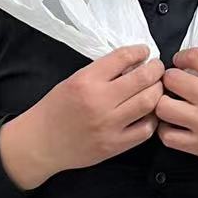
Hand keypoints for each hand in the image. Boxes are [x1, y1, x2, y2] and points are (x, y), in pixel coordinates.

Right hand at [0, 46, 163, 188]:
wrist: (40, 143)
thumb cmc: (55, 109)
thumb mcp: (73, 80)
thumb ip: (101, 72)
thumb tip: (133, 64)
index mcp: (86, 81)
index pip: (122, 58)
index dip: (139, 51)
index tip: (145, 51)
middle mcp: (99, 101)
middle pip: (142, 79)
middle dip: (156, 69)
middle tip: (157, 67)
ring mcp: (108, 125)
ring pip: (149, 103)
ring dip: (158, 91)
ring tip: (156, 87)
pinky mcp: (114, 145)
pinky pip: (145, 129)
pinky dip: (152, 118)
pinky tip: (149, 112)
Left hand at [156, 49, 197, 184]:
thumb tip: (196, 69)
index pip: (192, 56)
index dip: (181, 57)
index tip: (180, 63)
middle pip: (171, 79)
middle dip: (169, 79)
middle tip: (173, 84)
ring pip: (163, 107)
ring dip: (163, 103)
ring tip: (171, 104)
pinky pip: (168, 136)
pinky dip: (166, 130)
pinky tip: (174, 126)